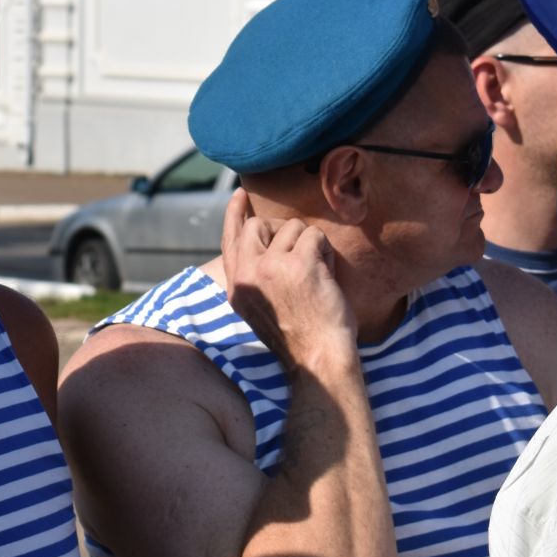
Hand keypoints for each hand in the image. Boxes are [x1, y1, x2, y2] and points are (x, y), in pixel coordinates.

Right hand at [219, 188, 356, 377]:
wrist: (318, 360)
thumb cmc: (299, 338)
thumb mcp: (260, 309)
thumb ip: (254, 278)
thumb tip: (263, 243)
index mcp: (236, 288)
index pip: (229, 240)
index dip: (235, 214)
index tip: (240, 195)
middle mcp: (247, 275)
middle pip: (259, 225)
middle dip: (283, 231)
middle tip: (300, 251)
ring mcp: (270, 267)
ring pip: (292, 228)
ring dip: (310, 246)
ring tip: (317, 275)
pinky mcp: (298, 263)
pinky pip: (314, 236)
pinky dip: (326, 253)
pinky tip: (328, 276)